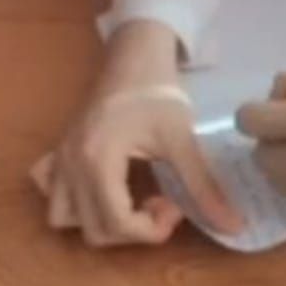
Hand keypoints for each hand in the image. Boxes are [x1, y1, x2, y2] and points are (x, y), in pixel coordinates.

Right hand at [37, 20, 242, 246]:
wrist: (134, 56)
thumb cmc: (157, 92)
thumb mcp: (182, 138)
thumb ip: (204, 187)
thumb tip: (235, 228)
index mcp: (99, 160)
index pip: (117, 224)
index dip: (152, 230)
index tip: (176, 207)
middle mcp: (71, 163)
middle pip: (94, 230)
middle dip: (132, 230)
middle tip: (160, 204)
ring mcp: (60, 157)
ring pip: (63, 216)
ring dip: (98, 222)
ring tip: (129, 202)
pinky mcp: (59, 150)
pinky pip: (49, 188)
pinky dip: (70, 200)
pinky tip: (98, 188)